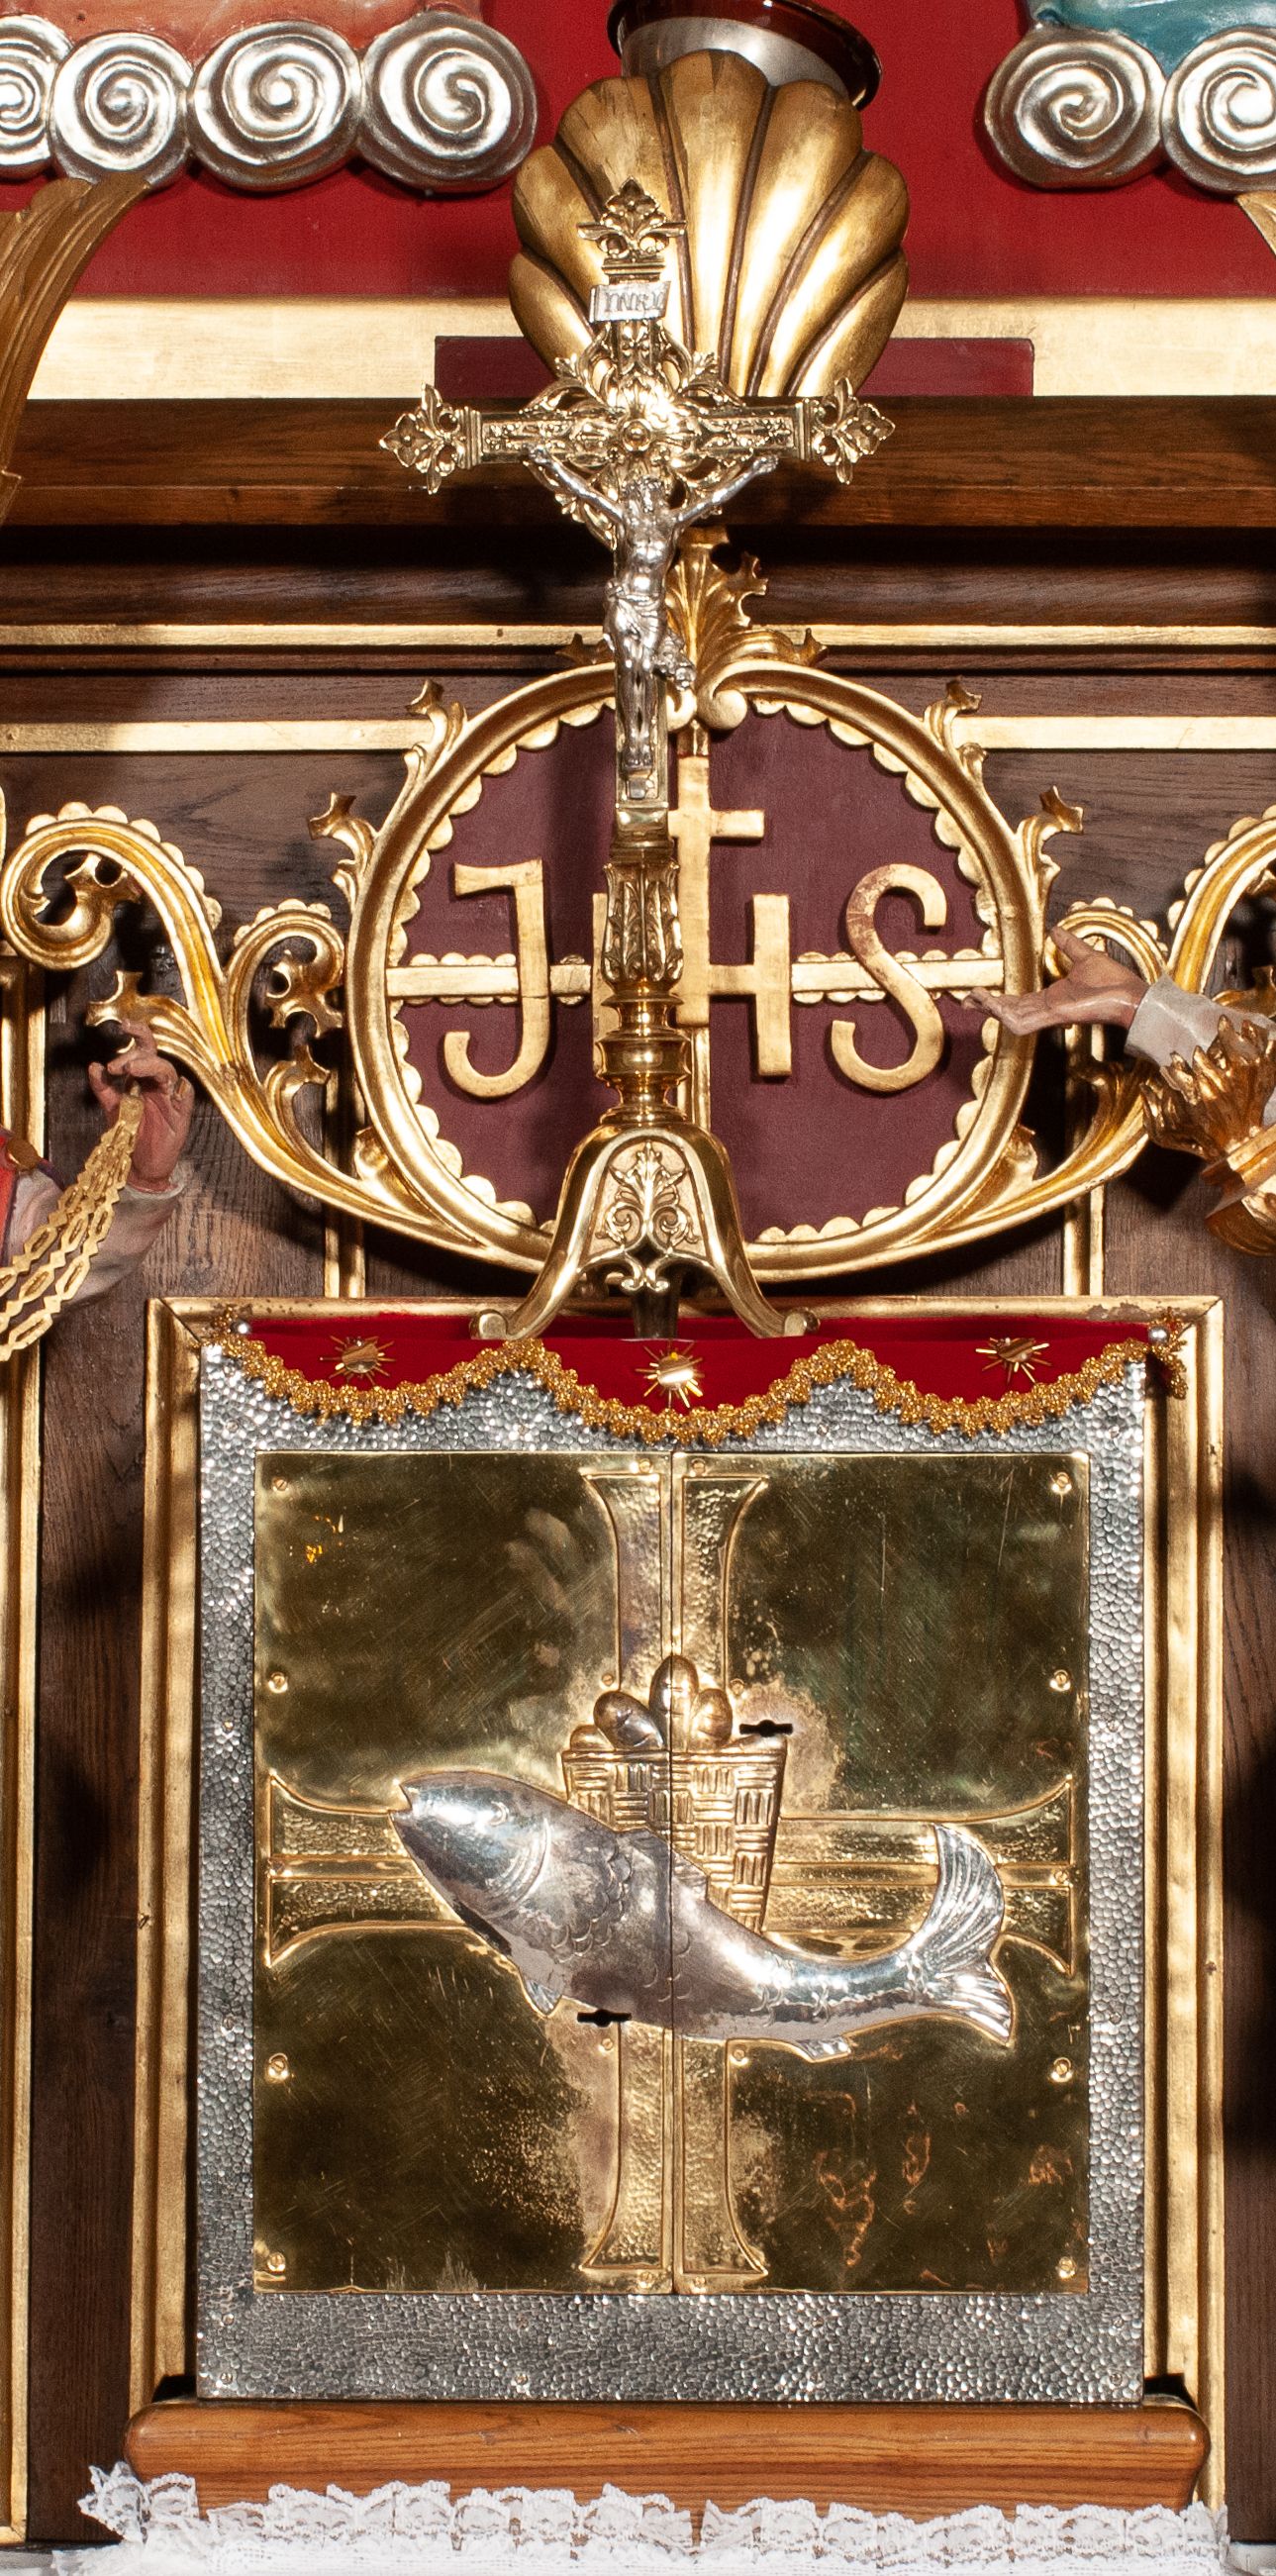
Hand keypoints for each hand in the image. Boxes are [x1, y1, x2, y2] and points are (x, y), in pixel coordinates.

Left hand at [89, 1020, 192, 1191]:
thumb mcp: (110, 1108)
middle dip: (142, 1046)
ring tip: (131, 1068)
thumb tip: (93, 1066)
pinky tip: (168, 1087)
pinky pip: (185, 1095)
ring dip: (151, 1066)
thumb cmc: (127, 1136)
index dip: (136, 1035)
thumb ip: (102, 1087)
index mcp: (142, 1078)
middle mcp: (157, 1084)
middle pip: (156, 1055)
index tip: (121, 1027)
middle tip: (122, 1057)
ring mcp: (169, 1098)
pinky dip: (180, 1089)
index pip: (142, 1049)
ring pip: (168, 1072)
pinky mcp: (180, 1115)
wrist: (137, 1166)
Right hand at [980, 925, 1149, 1035]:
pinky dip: (1005, 1014)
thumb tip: (1055, 930)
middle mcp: (1047, 1008)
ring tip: (972, 998)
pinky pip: (1023, 1021)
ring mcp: (1049, 1015)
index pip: (1018, 1000)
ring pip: (1011, 1016)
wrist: (1129, 994)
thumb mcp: (1086, 956)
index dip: (997, 998)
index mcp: (1052, 997)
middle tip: (965, 999)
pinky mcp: (1055, 1017)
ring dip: (991, 1008)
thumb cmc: (1114, 981)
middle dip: (986, 1006)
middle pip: (1008, 1010)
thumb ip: (1069, 945)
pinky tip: (991, 1005)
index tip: (978, 992)